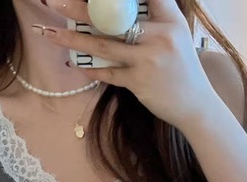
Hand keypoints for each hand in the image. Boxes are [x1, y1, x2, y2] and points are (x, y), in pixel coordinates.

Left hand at [39, 0, 219, 130]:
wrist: (196, 106)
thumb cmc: (182, 68)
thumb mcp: (176, 35)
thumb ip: (154, 17)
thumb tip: (117, 9)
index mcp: (170, 19)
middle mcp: (160, 35)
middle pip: (112, 16)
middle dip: (79, 8)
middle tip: (53, 1)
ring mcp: (148, 59)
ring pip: (103, 44)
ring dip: (72, 38)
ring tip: (49, 32)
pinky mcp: (140, 82)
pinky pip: (109, 72)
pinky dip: (92, 68)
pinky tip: (76, 64)